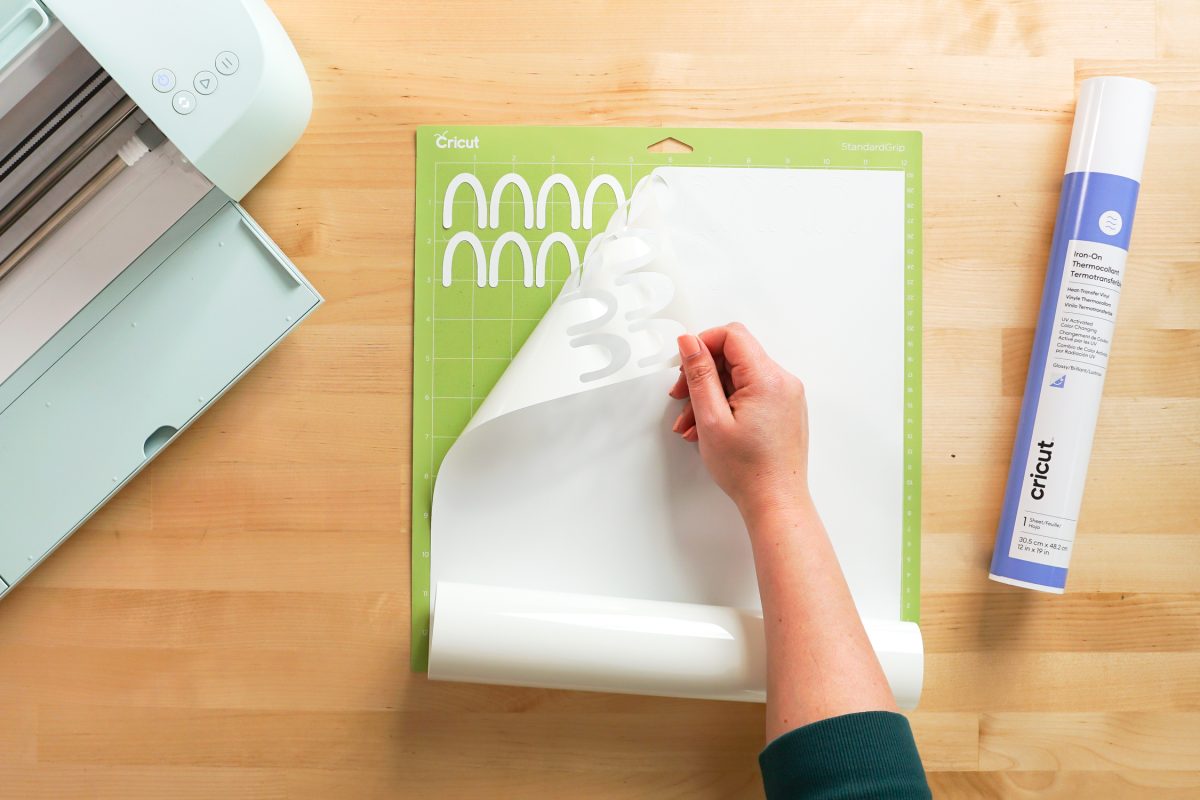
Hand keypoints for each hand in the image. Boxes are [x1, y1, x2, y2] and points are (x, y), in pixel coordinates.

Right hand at [669, 323, 810, 522]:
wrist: (775, 502)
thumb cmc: (748, 470)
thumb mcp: (711, 418)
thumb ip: (699, 374)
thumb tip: (690, 342)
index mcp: (768, 379)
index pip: (732, 336)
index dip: (703, 343)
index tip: (684, 363)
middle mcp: (782, 382)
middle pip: (734, 357)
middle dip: (703, 374)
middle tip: (681, 397)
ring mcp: (786, 396)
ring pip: (739, 378)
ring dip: (711, 394)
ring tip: (692, 423)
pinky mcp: (783, 409)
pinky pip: (750, 393)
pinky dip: (727, 404)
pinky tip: (709, 427)